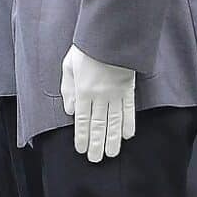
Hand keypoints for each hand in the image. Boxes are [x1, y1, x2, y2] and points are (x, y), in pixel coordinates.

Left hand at [60, 44, 135, 162]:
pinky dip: (128, 124)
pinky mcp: (128, 90)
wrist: (109, 37)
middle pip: (98, 125)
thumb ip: (67, 89)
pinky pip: (129, 111)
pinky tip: (127, 136)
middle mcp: (100, 96)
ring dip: (112, 140)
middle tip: (95, 159)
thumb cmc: (86, 50)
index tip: (80, 149)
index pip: (82, 120)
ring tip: (111, 154)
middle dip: (96, 144)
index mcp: (83, 90)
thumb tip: (69, 111)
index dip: (81, 136)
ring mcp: (116, 94)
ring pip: (114, 122)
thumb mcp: (68, 66)